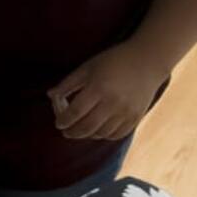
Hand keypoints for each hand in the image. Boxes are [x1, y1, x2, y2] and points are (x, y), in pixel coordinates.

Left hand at [47, 41, 167, 139]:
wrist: (146, 61)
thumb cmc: (112, 61)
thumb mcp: (87, 67)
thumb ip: (68, 83)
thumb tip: (49, 95)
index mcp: (98, 88)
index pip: (75, 112)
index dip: (64, 120)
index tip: (58, 123)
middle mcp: (113, 103)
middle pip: (87, 127)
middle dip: (72, 132)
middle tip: (65, 131)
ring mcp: (126, 112)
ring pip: (101, 133)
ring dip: (87, 135)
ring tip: (80, 130)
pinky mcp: (136, 118)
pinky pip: (116, 135)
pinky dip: (104, 135)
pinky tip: (97, 130)